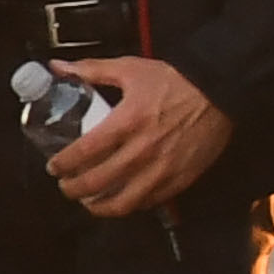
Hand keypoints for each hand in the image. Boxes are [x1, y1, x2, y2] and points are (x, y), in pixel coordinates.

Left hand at [43, 54, 234, 220]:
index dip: (63, 164)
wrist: (220, 92)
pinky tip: (120, 200)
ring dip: (99, 206)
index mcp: (127, 122)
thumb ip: (91, 70)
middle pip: (98, 182)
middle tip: (66, 186)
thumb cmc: (174, 80)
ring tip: (88, 201)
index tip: (53, 168)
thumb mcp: (130, 68)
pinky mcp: (181, 180)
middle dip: (74, 189)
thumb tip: (58, 67)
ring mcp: (163, 169)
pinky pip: (150, 202)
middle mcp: (142, 151)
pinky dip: (130, 205)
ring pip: (123, 202)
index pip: (84, 152)